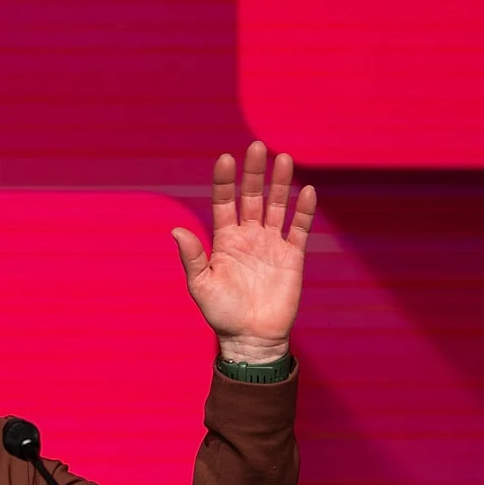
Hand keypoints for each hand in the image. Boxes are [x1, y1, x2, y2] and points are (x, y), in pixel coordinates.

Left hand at [169, 141, 316, 360]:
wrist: (251, 338)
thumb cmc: (221, 314)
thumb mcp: (200, 285)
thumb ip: (192, 257)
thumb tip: (176, 230)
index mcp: (224, 239)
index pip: (224, 202)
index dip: (224, 181)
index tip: (225, 159)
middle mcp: (248, 235)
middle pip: (252, 196)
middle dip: (254, 172)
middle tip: (257, 146)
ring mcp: (271, 243)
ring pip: (277, 205)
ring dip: (280, 183)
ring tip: (283, 158)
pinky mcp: (292, 256)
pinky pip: (299, 228)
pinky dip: (304, 210)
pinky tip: (307, 190)